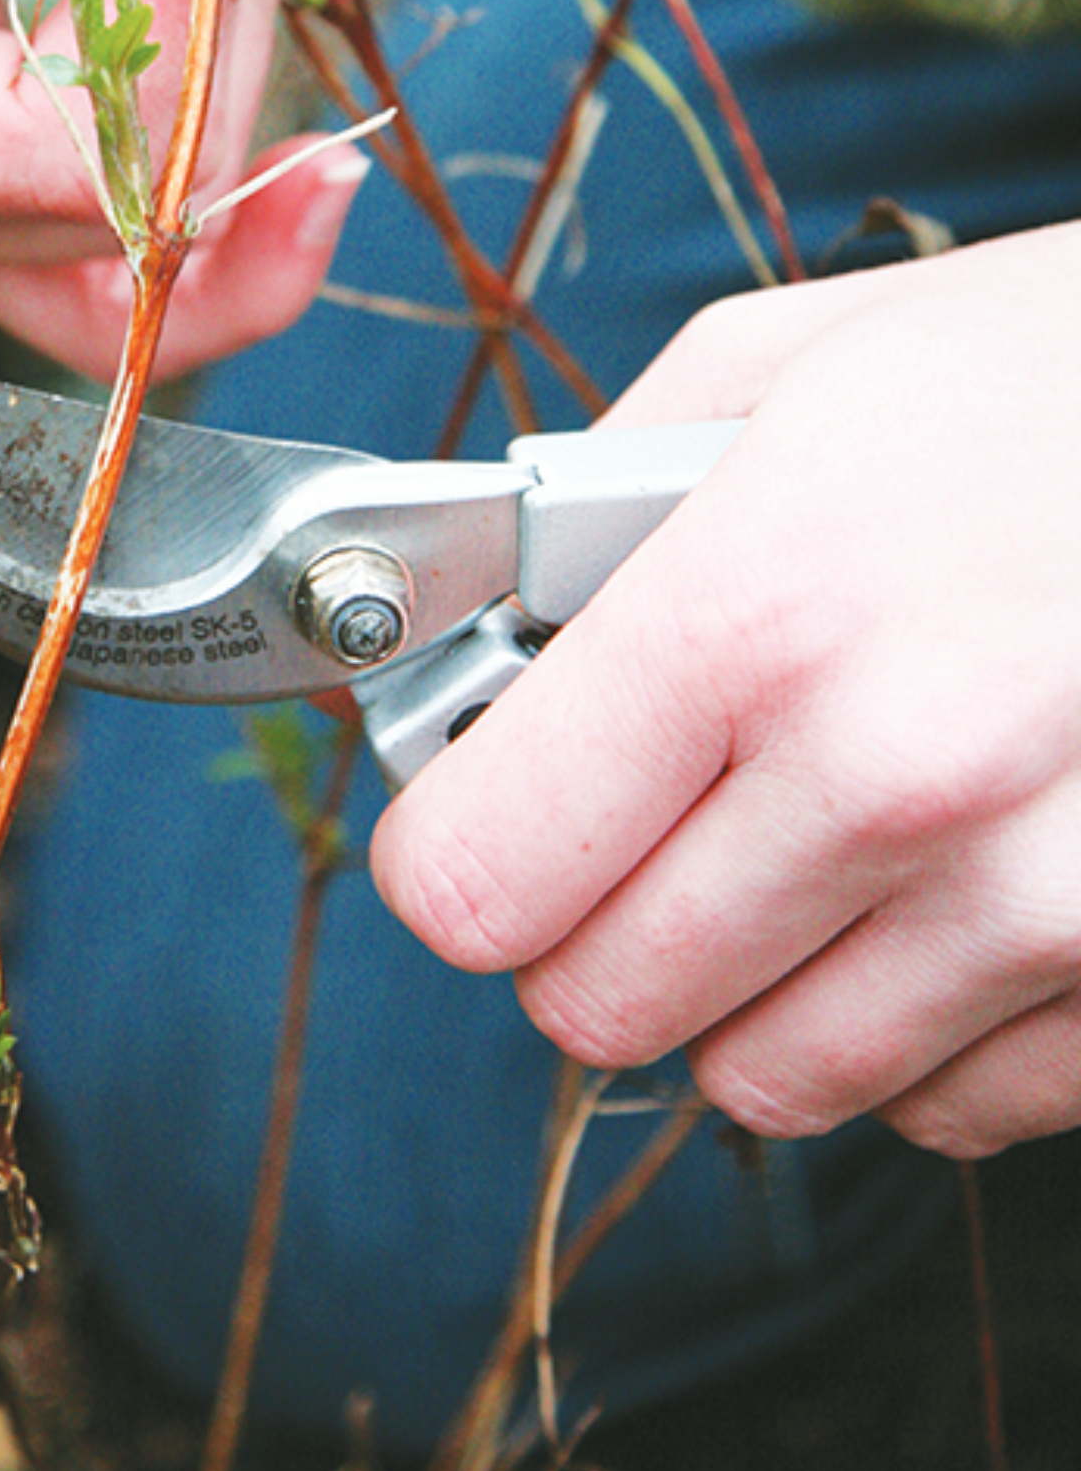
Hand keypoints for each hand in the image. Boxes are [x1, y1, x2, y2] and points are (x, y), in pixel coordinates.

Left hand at [371, 220, 1080, 1158]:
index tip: (474, 805)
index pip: (480, 874)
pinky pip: (936, 1105)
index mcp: (765, 606)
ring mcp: (1043, 906)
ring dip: (743, 981)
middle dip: (581, 915)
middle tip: (634, 815)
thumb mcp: (783, 364)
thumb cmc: (1045, 374)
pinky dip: (906, 1023)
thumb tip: (472, 626)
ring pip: (760, 1080)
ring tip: (800, 835)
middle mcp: (897, 778)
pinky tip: (935, 883)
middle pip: (595, 1006)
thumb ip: (584, 502)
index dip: (450, 846)